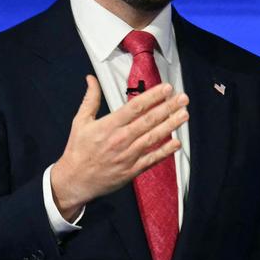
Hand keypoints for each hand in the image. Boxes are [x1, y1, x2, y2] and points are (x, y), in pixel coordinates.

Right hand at [50, 75, 188, 219]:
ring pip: (153, 138)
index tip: (166, 88)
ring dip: (170, 125)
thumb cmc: (78, 150)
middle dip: (168, 108)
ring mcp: (128, 155)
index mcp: (109, 126)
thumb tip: (91, 78)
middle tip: (183, 98)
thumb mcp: (80, 121)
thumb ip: (90, 99)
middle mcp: (120, 139)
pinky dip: (165, 151)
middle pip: (149, 120)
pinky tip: (176, 143)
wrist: (74, 180)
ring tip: (184, 115)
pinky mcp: (132, 170)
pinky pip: (152, 159)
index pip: (135, 107)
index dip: (153, 97)